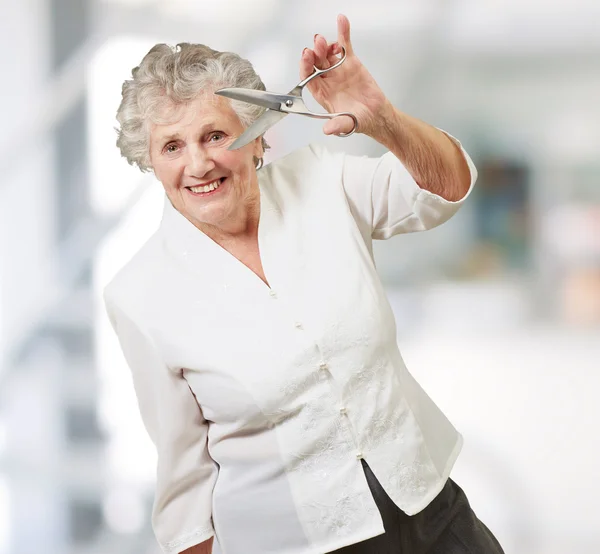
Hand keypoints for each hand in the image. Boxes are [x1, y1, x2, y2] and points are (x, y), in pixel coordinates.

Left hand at [299, 14, 389, 136]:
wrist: (376, 114)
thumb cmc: (359, 119)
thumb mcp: (348, 124)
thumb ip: (338, 125)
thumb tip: (328, 130)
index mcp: (322, 93)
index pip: (308, 78)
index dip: (306, 67)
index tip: (306, 57)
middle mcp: (327, 80)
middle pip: (316, 63)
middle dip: (314, 53)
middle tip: (317, 46)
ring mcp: (338, 70)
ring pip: (327, 53)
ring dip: (325, 45)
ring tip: (326, 40)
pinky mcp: (351, 62)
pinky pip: (345, 45)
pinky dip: (343, 33)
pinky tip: (341, 21)